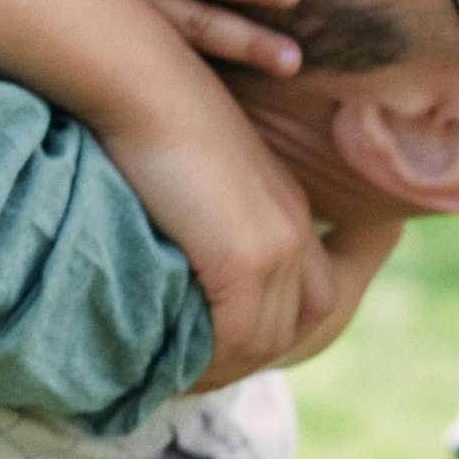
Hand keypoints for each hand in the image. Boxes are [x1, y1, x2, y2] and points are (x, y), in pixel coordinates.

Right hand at [0, 0, 304, 74]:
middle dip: (247, 38)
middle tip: (295, 59)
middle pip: (193, 18)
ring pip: (170, 49)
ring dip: (223, 61)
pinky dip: (171, 83)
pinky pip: (129, 69)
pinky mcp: (70, 54)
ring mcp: (93, 28)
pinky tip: (199, 99)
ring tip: (273, 72)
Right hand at [98, 63, 395, 378]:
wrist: (141, 81)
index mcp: (289, 207)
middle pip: (303, 324)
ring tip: (183, 377)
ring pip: (268, 337)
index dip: (281, 328)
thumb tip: (180, 249)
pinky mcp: (245, 258)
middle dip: (259, 356)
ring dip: (229, 366)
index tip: (229, 348)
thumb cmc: (148, 115)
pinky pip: (237, 336)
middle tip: (203, 373)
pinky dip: (211, 360)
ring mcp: (277, 244)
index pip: (317, 292)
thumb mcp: (196, 170)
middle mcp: (296, 228)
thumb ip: (207, 212)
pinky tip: (176, 367)